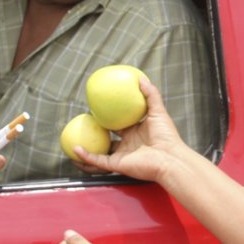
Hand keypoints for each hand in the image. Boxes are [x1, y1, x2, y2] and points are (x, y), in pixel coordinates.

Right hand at [72, 79, 186, 181]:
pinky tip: (75, 149)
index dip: (110, 116)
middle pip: (108, 137)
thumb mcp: (159, 111)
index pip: (120, 123)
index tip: (99, 108)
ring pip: (99, 152)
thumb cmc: (168, 137)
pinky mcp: (117, 165)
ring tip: (72, 139)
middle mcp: (128, 144)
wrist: (170, 159)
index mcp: (136, 131)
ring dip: (86, 147)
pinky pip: (98, 161)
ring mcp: (122, 155)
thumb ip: (151, 95)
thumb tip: (141, 79)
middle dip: (96, 130)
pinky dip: (86, 156)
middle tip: (84, 121)